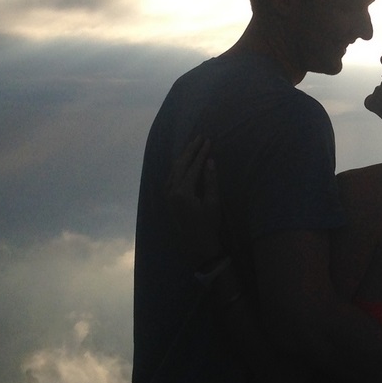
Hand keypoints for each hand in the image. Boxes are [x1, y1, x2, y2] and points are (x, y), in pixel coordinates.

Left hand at [166, 135, 222, 267]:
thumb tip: (209, 161)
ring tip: (193, 145)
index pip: (193, 166)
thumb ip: (210, 181)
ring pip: (174, 169)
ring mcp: (168, 195)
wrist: (197, 246)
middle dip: (190, 150)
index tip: (208, 140)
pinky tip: (183, 162)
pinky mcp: (169, 199)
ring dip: (183, 156)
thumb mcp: (213, 203)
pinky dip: (178, 166)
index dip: (201, 153)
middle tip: (200, 137)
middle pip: (180, 165)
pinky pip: (171, 176)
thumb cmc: (208, 225)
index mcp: (183, 192)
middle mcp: (172, 191)